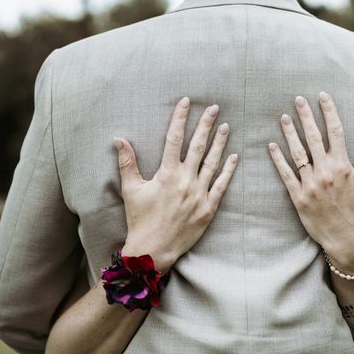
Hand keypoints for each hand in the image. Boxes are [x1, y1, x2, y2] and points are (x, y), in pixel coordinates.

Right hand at [113, 97, 237, 270]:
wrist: (153, 250)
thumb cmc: (140, 219)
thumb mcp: (131, 190)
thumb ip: (127, 163)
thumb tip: (119, 139)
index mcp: (166, 174)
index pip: (174, 138)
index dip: (180, 118)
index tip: (186, 102)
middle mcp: (185, 180)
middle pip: (198, 146)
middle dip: (206, 124)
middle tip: (213, 108)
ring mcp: (199, 194)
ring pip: (213, 162)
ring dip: (220, 143)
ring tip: (225, 126)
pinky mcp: (209, 208)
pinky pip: (221, 185)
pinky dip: (228, 170)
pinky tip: (233, 156)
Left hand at [268, 92, 353, 272]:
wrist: (347, 239)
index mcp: (343, 166)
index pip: (335, 131)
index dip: (328, 111)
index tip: (322, 96)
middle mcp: (326, 172)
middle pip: (313, 137)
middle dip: (305, 116)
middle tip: (297, 99)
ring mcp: (310, 185)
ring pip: (297, 153)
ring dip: (289, 133)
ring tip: (283, 117)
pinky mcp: (298, 198)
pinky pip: (285, 175)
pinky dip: (277, 160)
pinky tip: (271, 146)